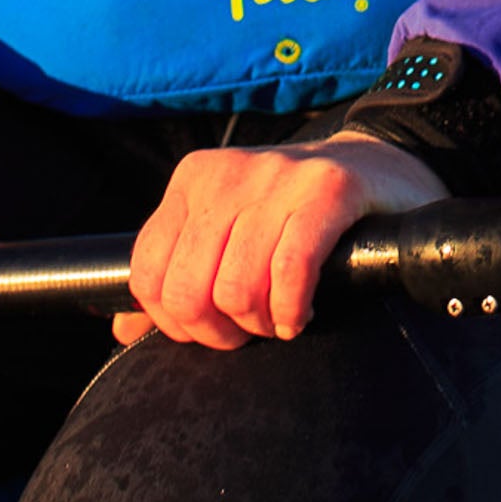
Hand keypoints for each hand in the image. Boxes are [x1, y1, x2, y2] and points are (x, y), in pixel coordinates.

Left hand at [118, 130, 443, 351]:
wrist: (378, 169)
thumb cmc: (295, 215)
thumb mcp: (227, 233)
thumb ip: (175, 276)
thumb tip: (122, 333)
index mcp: (191, 182)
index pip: (148, 273)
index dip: (175, 323)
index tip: (211, 329)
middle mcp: (225, 173)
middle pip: (188, 290)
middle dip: (218, 331)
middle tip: (250, 332)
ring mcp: (276, 176)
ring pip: (237, 288)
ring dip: (261, 324)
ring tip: (279, 320)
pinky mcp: (327, 188)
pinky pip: (290, 271)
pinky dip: (291, 310)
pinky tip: (300, 316)